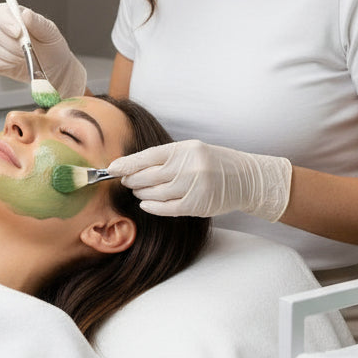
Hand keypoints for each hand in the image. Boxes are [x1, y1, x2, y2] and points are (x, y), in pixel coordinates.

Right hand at [0, 3, 86, 99]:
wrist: (53, 69)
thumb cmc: (51, 48)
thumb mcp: (50, 34)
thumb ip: (38, 23)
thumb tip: (26, 13)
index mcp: (14, 15)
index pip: (0, 11)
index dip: (6, 22)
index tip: (18, 33)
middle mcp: (1, 26)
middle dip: (13, 45)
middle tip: (28, 51)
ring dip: (10, 56)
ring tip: (25, 58)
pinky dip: (2, 65)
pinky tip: (15, 64)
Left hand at [108, 139, 291, 221]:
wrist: (245, 178)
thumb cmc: (214, 162)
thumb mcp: (192, 150)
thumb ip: (167, 157)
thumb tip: (134, 166)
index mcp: (184, 149)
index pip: (147, 156)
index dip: (127, 164)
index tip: (112, 168)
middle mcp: (187, 166)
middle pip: (148, 176)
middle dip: (132, 180)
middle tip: (125, 180)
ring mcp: (192, 186)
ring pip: (154, 193)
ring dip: (141, 193)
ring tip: (137, 190)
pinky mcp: (196, 204)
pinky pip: (166, 208)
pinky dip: (152, 206)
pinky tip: (146, 203)